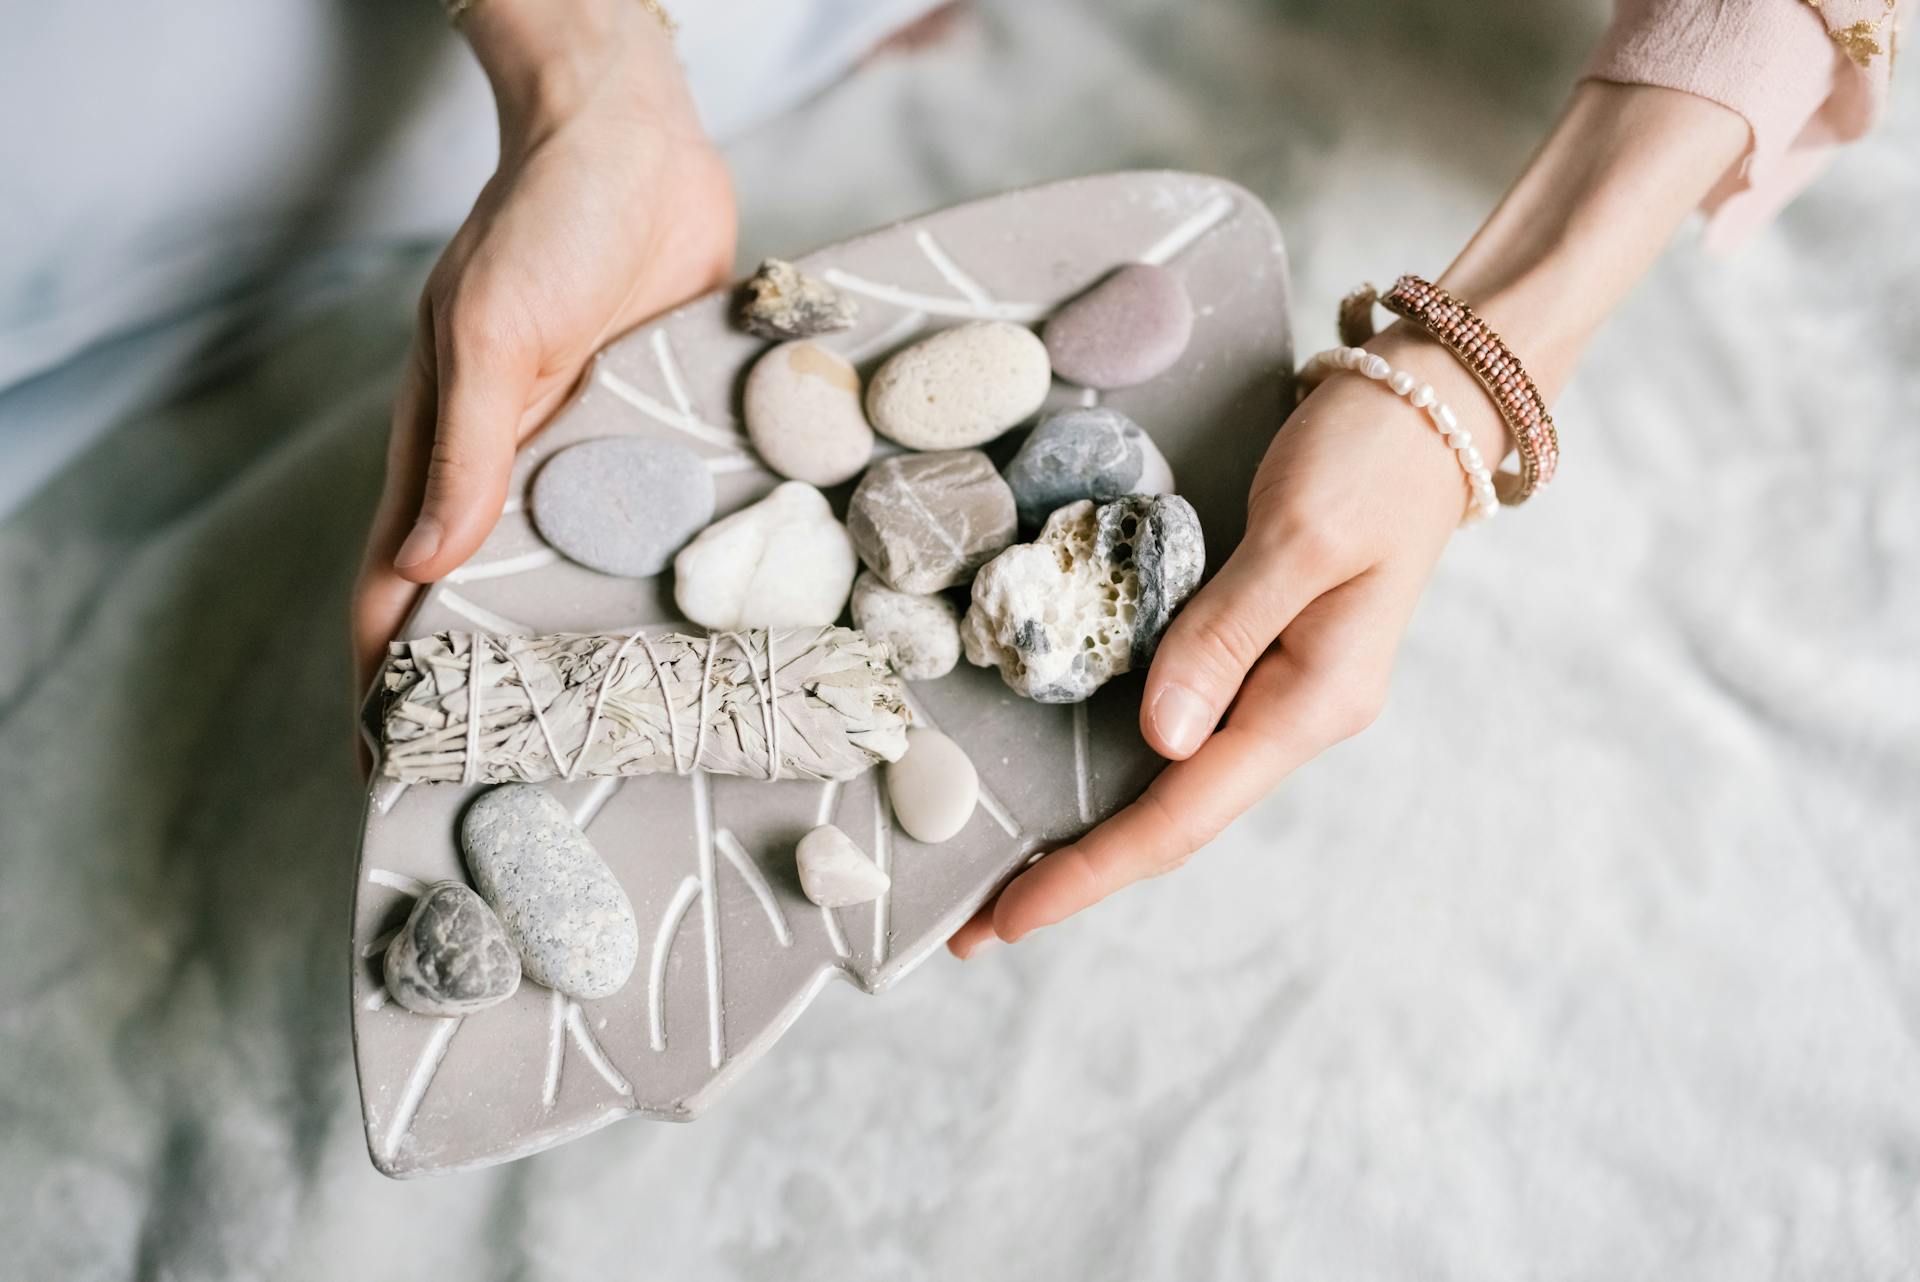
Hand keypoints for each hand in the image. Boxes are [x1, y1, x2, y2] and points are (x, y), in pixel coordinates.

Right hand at [352, 0, 735, 701]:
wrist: (640, 151)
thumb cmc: (544, 225)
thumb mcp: (492, 335)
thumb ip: (464, 450)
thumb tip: (427, 565)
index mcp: (445, 454)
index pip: (398, 586)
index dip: (386, 675)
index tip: (388, 764)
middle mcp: (514, 473)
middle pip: (490, 603)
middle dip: (493, 686)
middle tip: (521, 780)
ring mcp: (588, 463)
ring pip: (577, 578)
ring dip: (586, 647)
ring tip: (618, 738)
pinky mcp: (656, 441)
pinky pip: (655, 526)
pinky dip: (663, 582)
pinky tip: (702, 641)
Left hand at [947, 79, 1748, 957]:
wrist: (1429, 405)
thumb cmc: (1372, 459)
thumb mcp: (1299, 535)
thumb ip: (1225, 634)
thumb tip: (1160, 738)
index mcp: (1312, 702)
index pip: (1183, 813)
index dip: (1092, 868)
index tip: (1011, 913)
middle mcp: (1295, 715)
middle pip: (1171, 820)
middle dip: (1075, 874)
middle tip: (973, 929)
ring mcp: (1279, 691)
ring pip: (1172, 789)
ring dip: (1090, 838)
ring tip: (1004, 878)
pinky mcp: (1259, 657)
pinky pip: (1179, 736)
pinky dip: (1117, 777)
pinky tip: (1073, 798)